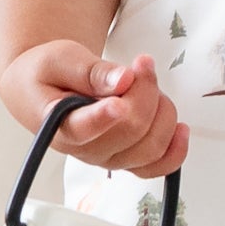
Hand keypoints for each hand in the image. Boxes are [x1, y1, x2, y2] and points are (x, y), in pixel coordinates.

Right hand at [0, 39, 189, 178]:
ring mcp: (108, 158)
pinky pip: (159, 167)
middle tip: (141, 63)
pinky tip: (180, 127)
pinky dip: (176, 149)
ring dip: (162, 109)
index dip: (104, 117)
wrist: (45, 88)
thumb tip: (123, 80)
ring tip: (146, 83)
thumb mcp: (60, 58)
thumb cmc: (48, 73)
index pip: (82, 129)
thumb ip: (90, 70)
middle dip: (145, 90)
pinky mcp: (127, 159)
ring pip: (151, 146)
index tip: (118, 102)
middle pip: (130, 129)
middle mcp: (84, 150)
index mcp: (58, 125)